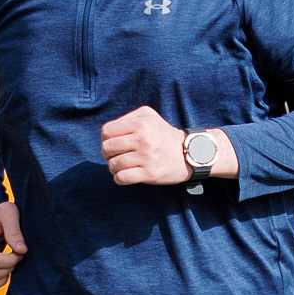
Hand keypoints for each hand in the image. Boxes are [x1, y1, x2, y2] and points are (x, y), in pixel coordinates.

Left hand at [100, 106, 238, 185]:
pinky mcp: (149, 173)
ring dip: (114, 167)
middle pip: (107, 148)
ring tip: (122, 166)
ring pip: (113, 165)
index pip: (107, 131)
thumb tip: (108, 132)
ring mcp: (146, 157)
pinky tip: (125, 175)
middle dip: (108, 154)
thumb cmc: (163, 134)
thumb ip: (128, 118)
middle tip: (116, 155)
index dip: (106, 138)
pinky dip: (119, 178)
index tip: (114, 143)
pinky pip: (121, 178)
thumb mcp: (149, 116)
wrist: (188, 153)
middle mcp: (143, 139)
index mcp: (141, 123)